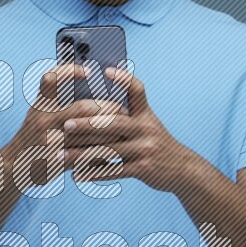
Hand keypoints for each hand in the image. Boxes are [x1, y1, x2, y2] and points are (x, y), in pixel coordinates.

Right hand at [5, 61, 114, 187]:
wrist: (15, 168)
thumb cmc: (34, 138)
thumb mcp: (39, 116)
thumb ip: (60, 105)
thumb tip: (97, 94)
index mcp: (39, 105)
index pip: (50, 79)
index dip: (69, 71)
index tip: (89, 71)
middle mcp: (42, 120)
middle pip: (82, 108)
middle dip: (107, 107)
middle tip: (122, 108)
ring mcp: (49, 141)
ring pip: (89, 132)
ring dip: (110, 130)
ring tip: (124, 128)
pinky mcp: (57, 160)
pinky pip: (87, 153)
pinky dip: (102, 151)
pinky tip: (114, 149)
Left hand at [59, 66, 184, 192]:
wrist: (183, 170)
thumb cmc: (157, 145)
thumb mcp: (149, 125)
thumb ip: (129, 115)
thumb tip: (99, 105)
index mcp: (145, 115)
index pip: (137, 91)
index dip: (124, 79)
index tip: (106, 71)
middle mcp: (146, 129)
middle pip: (114, 123)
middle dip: (88, 124)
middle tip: (66, 124)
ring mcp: (145, 149)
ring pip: (109, 150)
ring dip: (83, 154)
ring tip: (63, 156)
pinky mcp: (144, 169)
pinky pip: (115, 170)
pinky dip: (94, 173)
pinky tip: (78, 175)